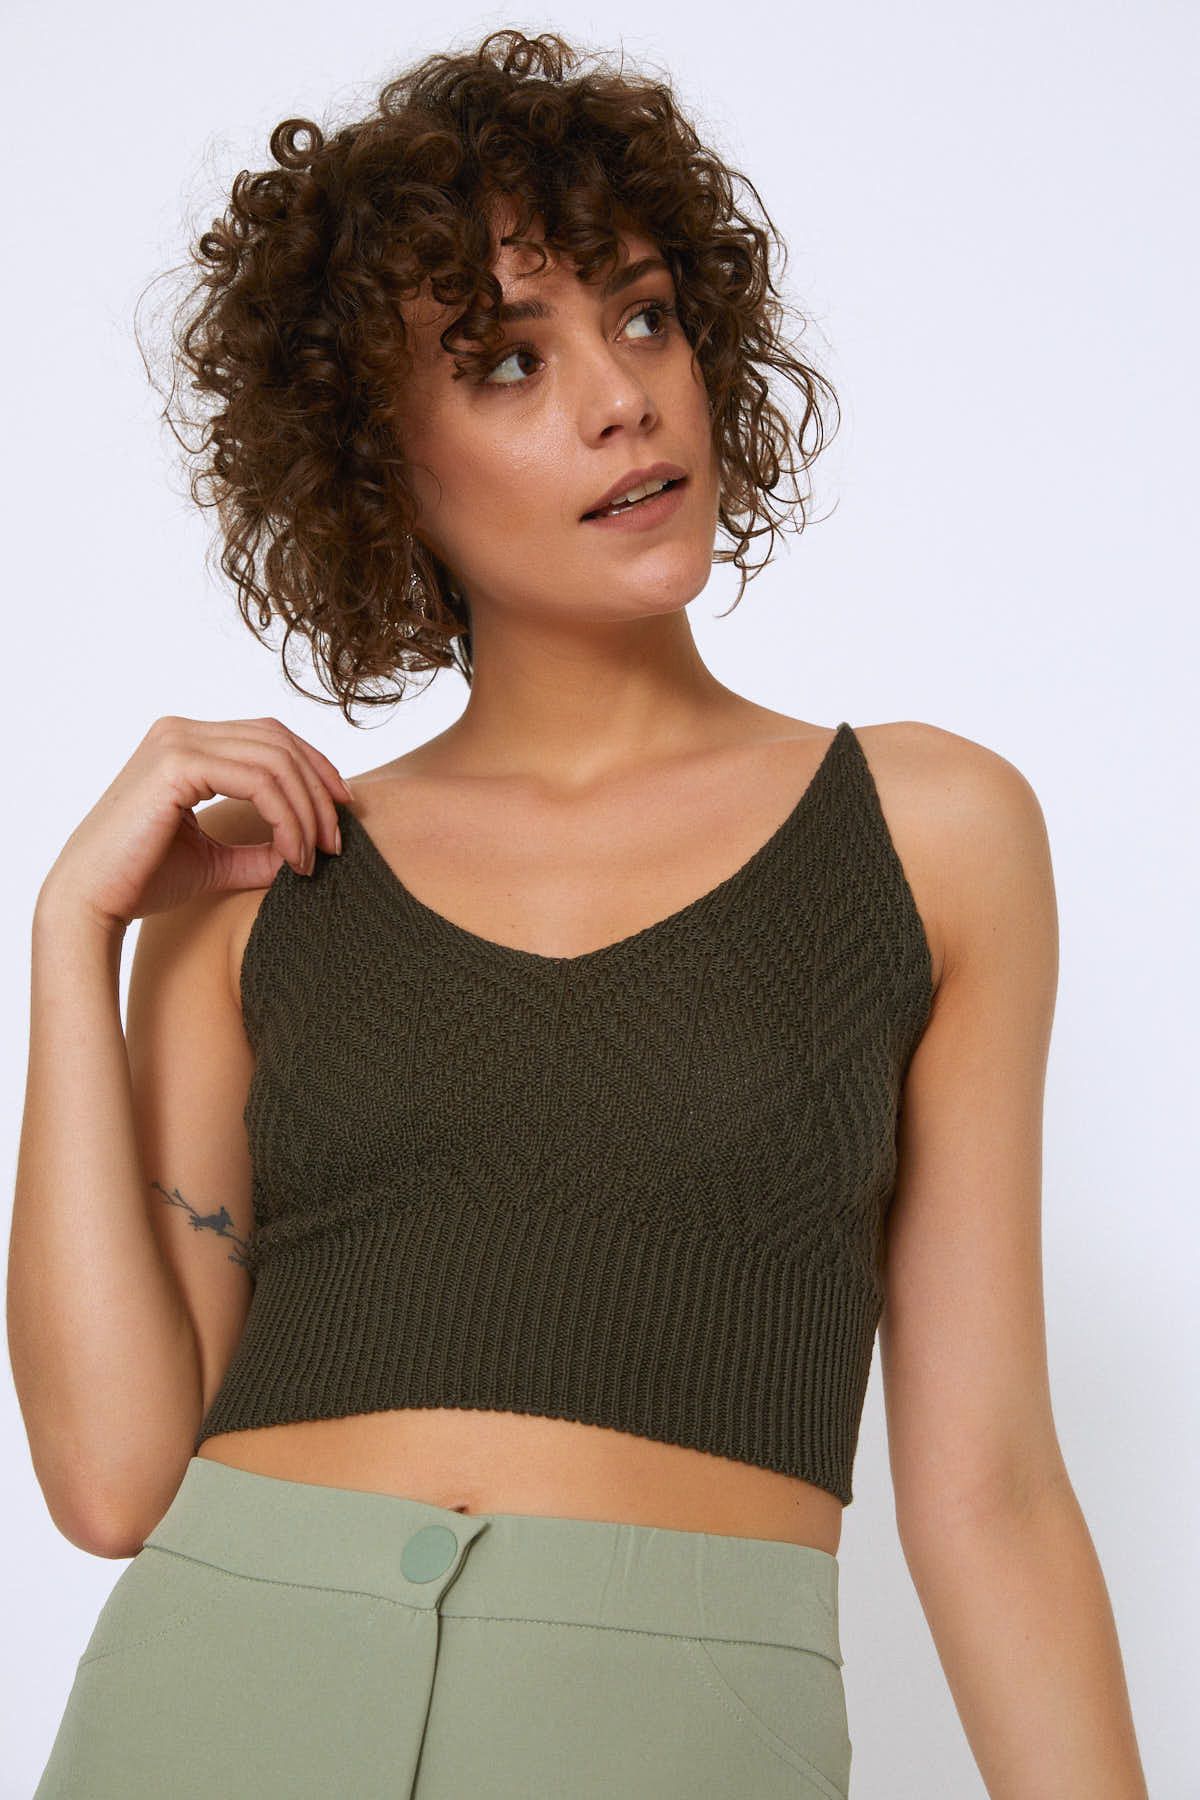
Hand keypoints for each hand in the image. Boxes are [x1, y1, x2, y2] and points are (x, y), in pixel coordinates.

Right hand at [38, 714, 353, 932]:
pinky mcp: (176, 764)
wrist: (90, 901)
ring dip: (308, 811)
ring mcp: (177, 742)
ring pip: (276, 761)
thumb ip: (261, 850)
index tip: (343, 812)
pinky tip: (294, 856)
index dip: (316, 768)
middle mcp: (181, 731)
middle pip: (280, 742)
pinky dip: (287, 818)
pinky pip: (258, 781)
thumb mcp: (216, 860)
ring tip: (315, 858)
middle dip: (321, 790)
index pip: (270, 737)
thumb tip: (309, 850)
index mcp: (187, 743)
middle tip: (337, 842)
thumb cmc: (142, 881)